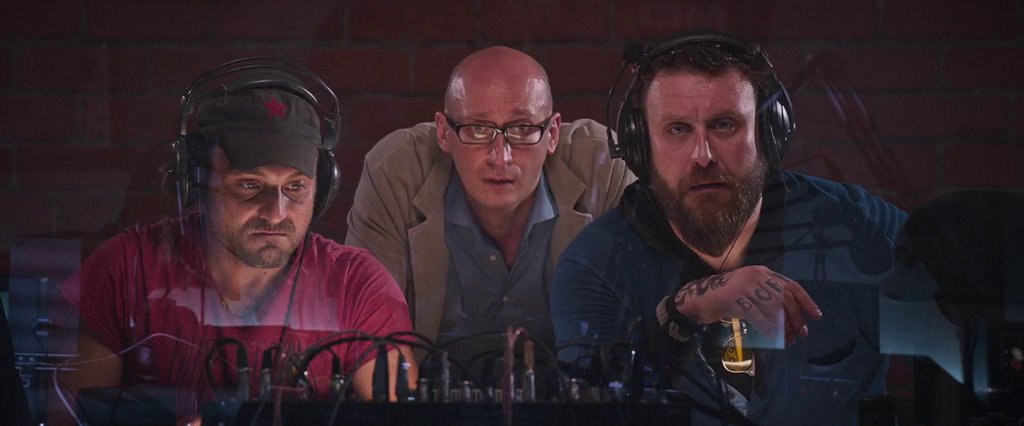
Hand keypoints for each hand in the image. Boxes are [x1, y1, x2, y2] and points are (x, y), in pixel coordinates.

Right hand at [673, 265, 821, 344]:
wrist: (697, 298)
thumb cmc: (725, 298)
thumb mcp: (750, 291)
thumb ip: (768, 296)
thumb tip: (793, 316)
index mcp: (762, 272)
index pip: (791, 285)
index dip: (806, 301)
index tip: (815, 316)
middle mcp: (756, 276)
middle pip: (785, 298)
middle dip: (796, 317)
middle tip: (801, 332)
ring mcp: (744, 286)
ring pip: (773, 309)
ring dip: (784, 327)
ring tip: (789, 339)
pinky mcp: (734, 298)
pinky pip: (758, 316)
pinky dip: (769, 329)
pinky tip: (775, 339)